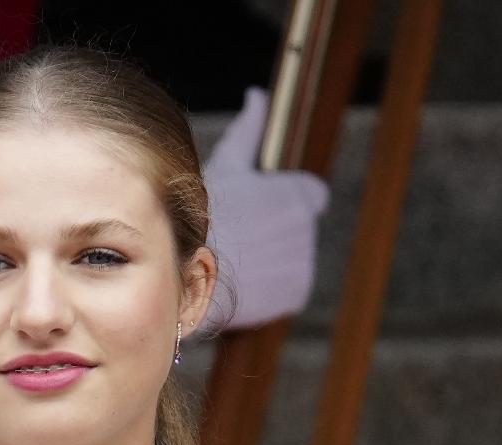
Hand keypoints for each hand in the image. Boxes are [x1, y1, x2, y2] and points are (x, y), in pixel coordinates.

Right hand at [200, 87, 329, 331]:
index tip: (264, 215)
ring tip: (243, 261)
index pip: (313, 196)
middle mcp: (306, 224)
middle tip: (244, 240)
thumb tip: (258, 95)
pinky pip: (292, 289)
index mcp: (297, 191)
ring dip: (276, 262)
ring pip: (295, 260)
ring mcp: (303, 260)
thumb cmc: (203, 213)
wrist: (188, 268)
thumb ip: (250, 131)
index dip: (288, 204)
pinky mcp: (297, 291)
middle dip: (278, 235)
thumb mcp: (226, 165)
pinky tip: (249, 282)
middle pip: (300, 231)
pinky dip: (275, 289)